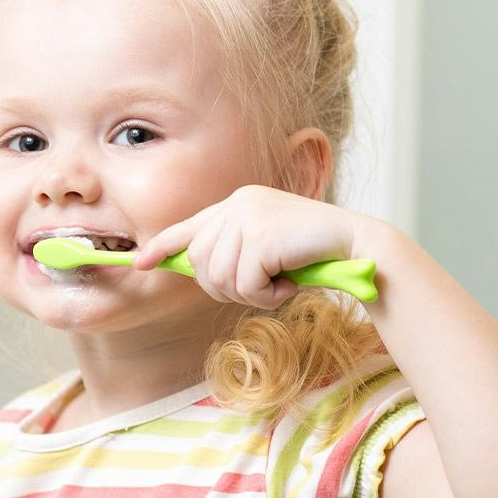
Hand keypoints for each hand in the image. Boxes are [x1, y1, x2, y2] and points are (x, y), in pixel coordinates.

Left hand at [133, 185, 361, 309]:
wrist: (356, 244)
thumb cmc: (315, 253)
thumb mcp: (269, 247)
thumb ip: (236, 250)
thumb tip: (197, 270)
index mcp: (239, 202)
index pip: (188, 226)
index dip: (163, 247)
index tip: (141, 264)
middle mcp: (239, 203)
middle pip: (199, 263)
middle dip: (225, 287)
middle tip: (262, 288)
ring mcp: (249, 216)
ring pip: (219, 278)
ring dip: (251, 294)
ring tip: (280, 284)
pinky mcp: (261, 234)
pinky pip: (244, 285)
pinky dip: (267, 296)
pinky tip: (289, 284)